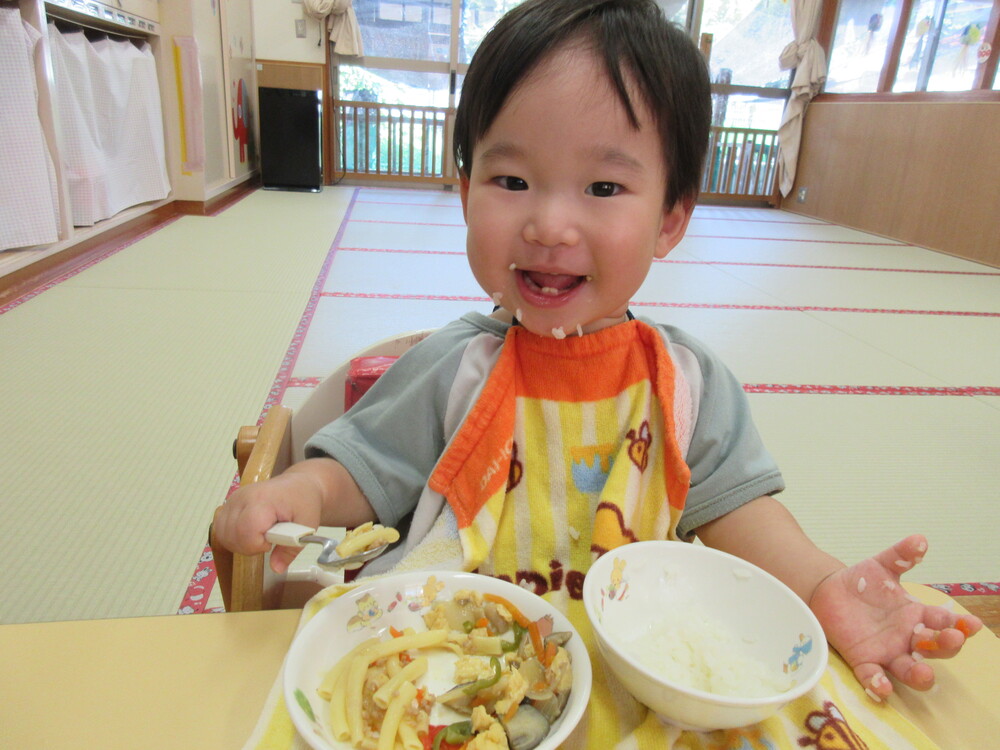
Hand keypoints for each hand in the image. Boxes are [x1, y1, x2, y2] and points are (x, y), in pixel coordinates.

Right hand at [212, 470, 324, 572]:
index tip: (272, 542)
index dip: (257, 544)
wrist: (298, 485)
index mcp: (264, 500)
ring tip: (259, 536)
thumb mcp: (307, 525)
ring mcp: (233, 499)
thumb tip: (276, 569)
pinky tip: (249, 534)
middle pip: (232, 534)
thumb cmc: (304, 501)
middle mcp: (243, 497)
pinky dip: (232, 537)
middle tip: (268, 540)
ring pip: (223, 533)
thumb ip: (291, 550)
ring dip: (239, 543)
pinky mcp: (229, 503)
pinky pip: (220, 528)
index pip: (246, 530)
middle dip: (249, 546)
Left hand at [809, 534, 982, 699]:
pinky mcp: (863, 659)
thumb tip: (920, 539)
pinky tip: (882, 687)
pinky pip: (873, 676)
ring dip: (920, 675)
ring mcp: (886, 651)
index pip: (944, 623)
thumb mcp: (881, 565)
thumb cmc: (862, 582)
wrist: (828, 591)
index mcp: (917, 616)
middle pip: (934, 649)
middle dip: (946, 645)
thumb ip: (901, 555)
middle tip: (953, 638)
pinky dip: (878, 684)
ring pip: (909, 669)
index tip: (970, 624)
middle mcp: (907, 638)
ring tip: (925, 673)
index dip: (959, 625)